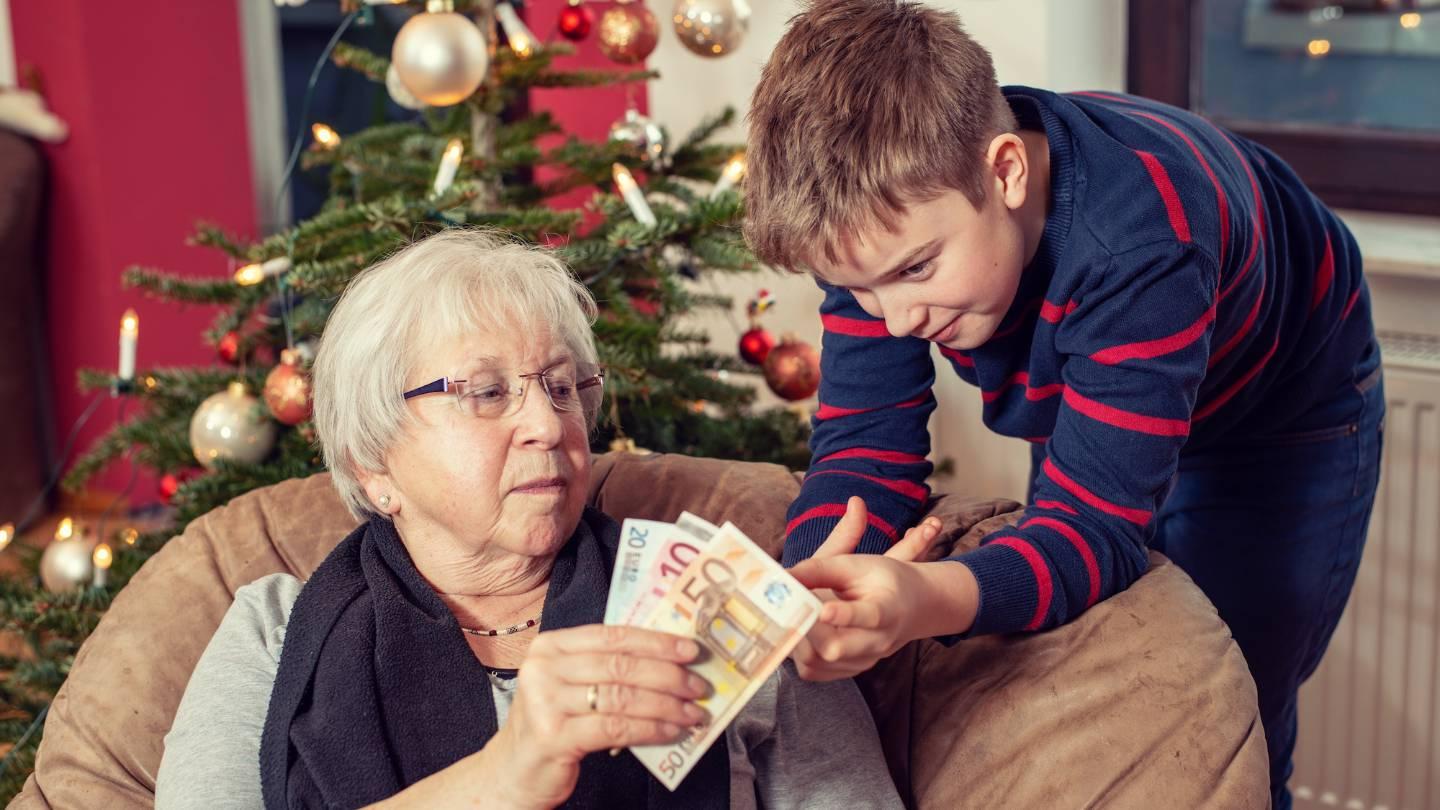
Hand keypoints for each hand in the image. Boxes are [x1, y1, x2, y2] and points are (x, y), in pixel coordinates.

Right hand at [490, 625, 709, 808]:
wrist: (514, 770)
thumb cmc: (554, 723)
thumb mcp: (572, 686)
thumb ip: (608, 668)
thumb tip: (672, 662)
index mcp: (551, 646)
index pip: (613, 635)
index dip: (656, 641)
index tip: (690, 650)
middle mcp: (543, 668)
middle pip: (620, 665)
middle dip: (668, 675)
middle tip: (699, 686)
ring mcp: (545, 702)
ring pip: (622, 697)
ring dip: (666, 705)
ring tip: (692, 713)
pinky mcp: (553, 737)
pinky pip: (615, 728)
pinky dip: (650, 729)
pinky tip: (671, 732)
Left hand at [789, 498, 974, 680]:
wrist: (908, 608)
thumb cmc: (880, 581)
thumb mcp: (856, 566)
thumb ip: (820, 569)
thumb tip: (782, 576)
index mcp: (889, 609)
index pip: (871, 616)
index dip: (846, 615)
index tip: (823, 609)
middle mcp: (878, 642)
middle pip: (837, 648)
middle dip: (805, 627)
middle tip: (789, 605)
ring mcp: (863, 661)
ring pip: (817, 662)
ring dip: (797, 636)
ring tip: (797, 613)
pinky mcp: (847, 671)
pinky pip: (812, 670)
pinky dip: (798, 650)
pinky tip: (801, 629)